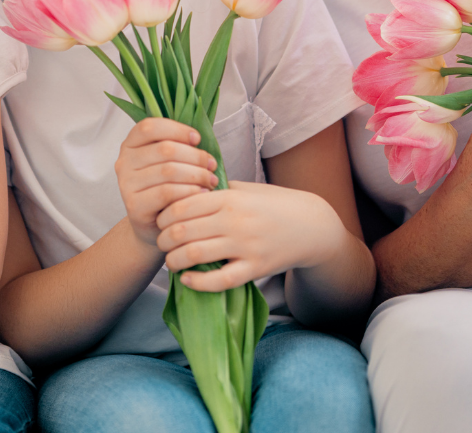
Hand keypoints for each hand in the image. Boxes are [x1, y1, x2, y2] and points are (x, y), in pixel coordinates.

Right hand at [114, 117, 217, 244]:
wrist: (157, 227)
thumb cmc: (167, 188)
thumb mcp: (169, 162)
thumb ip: (178, 146)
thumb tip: (197, 139)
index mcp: (130, 144)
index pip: (150, 127)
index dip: (177, 129)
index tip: (197, 139)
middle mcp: (124, 162)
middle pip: (165, 149)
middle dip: (195, 156)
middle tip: (211, 165)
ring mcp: (126, 184)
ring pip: (168, 171)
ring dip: (196, 174)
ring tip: (210, 180)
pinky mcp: (134, 205)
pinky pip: (167, 192)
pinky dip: (189, 191)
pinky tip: (201, 193)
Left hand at [155, 180, 347, 291]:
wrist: (311, 225)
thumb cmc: (273, 204)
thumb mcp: (246, 188)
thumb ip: (216, 189)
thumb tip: (182, 190)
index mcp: (230, 197)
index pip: (181, 205)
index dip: (164, 216)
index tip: (160, 222)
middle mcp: (235, 221)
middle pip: (183, 231)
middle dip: (164, 240)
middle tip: (162, 243)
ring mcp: (246, 246)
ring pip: (196, 255)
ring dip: (175, 261)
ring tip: (172, 261)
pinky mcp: (256, 269)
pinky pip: (220, 281)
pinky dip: (198, 283)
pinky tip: (188, 280)